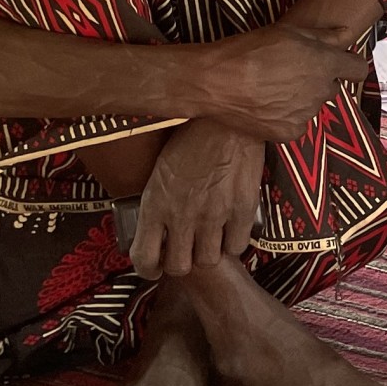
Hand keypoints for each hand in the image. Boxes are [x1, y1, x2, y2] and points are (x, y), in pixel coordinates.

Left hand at [132, 119, 265, 277]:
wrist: (226, 117)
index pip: (144, 257)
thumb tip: (159, 227)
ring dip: (208, 253)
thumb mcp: (160, 170)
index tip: (155, 265)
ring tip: (210, 239)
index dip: (149, 268)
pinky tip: (230, 230)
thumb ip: (158, 202)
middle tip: (185, 250)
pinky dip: (233, 242)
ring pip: (209, 261)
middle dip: (180, 262)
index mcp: (155, 204)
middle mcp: (182, 215)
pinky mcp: (243, 209)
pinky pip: (237, 246)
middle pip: (179, 267)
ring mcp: (214, 214)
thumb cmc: (190, 137)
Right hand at [185, 26, 368, 141]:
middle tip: (291, 73)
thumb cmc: (248, 51)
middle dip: (318, 80)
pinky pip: (295, 124)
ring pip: (311, 105)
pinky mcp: (289, 132)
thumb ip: (323, 35)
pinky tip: (265, 107)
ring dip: (300, 99)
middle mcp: (321, 91)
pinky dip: (285, 118)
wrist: (215, 82)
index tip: (341, 63)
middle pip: (331, 87)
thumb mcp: (287, 33)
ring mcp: (306, 114)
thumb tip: (346, 33)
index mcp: (326, 64)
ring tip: (271, 89)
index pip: (357, 69)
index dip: (349, 65)